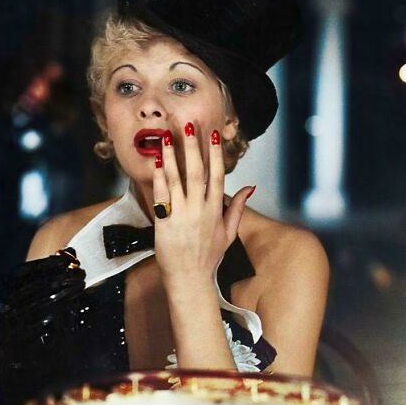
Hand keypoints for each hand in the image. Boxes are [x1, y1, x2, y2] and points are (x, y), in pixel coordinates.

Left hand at [152, 121, 254, 285]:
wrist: (189, 279)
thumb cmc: (208, 257)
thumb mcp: (228, 233)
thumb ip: (237, 208)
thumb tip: (250, 187)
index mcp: (215, 210)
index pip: (217, 175)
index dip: (215, 154)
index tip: (212, 135)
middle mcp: (199, 210)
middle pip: (196, 172)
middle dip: (192, 147)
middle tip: (187, 125)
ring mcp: (181, 215)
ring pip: (176, 179)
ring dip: (171, 156)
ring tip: (166, 136)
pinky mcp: (164, 222)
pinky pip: (160, 195)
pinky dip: (158, 178)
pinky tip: (155, 162)